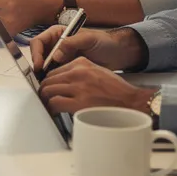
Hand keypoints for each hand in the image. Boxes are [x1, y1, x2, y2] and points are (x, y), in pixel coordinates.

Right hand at [28, 25, 146, 73]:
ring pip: (45, 66)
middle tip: (42, 78)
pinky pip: (55, 74)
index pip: (39, 42)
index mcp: (58, 34)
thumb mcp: (89, 39)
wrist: (117, 54)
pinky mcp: (66, 69)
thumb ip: (72, 43)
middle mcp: (56, 45)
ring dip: (45, 75)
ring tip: (48, 84)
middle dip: (38, 66)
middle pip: (39, 55)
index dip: (36, 54)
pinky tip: (57, 86)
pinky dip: (53, 80)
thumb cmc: (104, 42)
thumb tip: (56, 54)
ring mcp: (60, 58)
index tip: (39, 65)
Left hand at [38, 57, 154, 114]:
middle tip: (46, 98)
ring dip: (46, 99)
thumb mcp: (97, 71)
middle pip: (48, 79)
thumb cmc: (117, 90)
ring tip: (49, 106)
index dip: (49, 81)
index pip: (55, 70)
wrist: (131, 101)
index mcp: (82, 63)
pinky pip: (55, 102)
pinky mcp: (79, 102)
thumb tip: (64, 81)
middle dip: (45, 90)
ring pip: (48, 90)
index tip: (49, 87)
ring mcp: (78, 87)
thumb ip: (80, 73)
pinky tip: (55, 111)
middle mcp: (78, 72)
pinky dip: (51, 108)